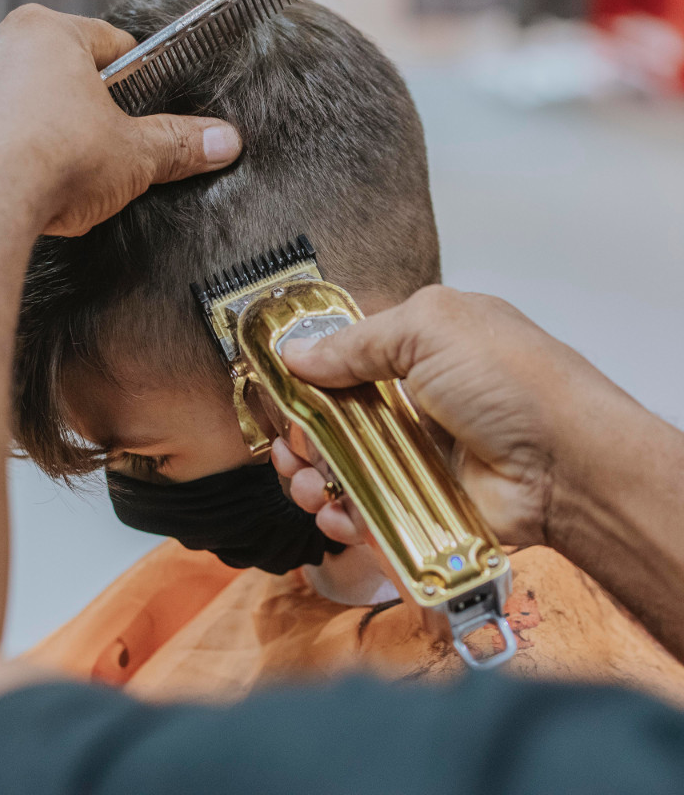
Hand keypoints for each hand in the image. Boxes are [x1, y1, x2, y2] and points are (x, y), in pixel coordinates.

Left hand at [0, 5, 241, 236]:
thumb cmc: (46, 163)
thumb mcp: (134, 156)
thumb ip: (178, 144)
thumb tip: (220, 140)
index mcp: (48, 37)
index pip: (106, 44)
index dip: (131, 75)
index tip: (139, 101)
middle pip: (50, 72)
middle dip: (75, 109)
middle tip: (97, 149)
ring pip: (4, 103)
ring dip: (27, 129)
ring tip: (49, 173)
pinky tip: (8, 186)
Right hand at [273, 285, 629, 549]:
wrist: (568, 466)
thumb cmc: (512, 382)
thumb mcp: (432, 328)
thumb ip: (359, 341)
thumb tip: (296, 354)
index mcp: (415, 350)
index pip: (341, 361)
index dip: (305, 378)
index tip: (276, 395)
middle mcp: (410, 402)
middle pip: (331, 421)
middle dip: (301, 437)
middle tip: (291, 449)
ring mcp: (413, 455)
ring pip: (340, 470)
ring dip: (312, 479)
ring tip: (309, 485)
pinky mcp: (418, 502)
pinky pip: (364, 511)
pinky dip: (342, 517)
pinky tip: (336, 514)